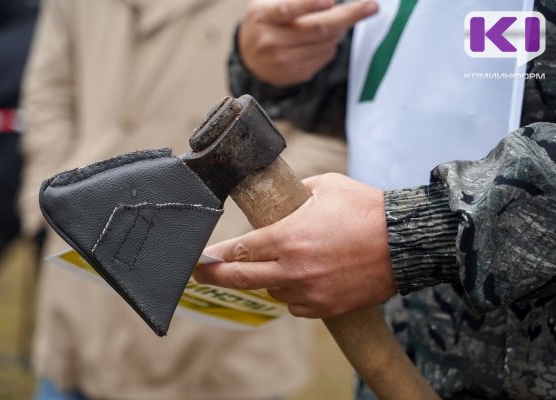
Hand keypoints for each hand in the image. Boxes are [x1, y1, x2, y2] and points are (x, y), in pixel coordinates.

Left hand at [194, 173, 396, 317]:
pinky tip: (304, 279)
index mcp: (287, 236)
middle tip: (199, 275)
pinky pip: (295, 306)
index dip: (214, 255)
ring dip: (267, 279)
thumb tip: (281, 197)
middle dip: (214, 276)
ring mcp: (309, 292)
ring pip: (271, 291)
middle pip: (241, 278)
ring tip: (282, 263)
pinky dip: (293, 294)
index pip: (238, 250)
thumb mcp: (325, 186)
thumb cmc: (365, 209)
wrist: (405, 241)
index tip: (200, 258)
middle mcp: (293, 268)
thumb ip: (295, 193)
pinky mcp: (326, 307)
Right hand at [238, 0, 378, 86]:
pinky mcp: (294, 74)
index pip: (287, 9)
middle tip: (371, 7)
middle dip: (349, 16)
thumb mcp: (269, 2)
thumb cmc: (265, 21)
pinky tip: (323, 39)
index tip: (331, 1)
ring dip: (340, 30)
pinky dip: (330, 45)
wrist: (248, 58)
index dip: (309, 4)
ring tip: (339, 21)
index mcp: (263, 16)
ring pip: (326, 43)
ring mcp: (283, 61)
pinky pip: (324, 57)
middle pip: (318, 29)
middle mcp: (271, 41)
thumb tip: (329, 1)